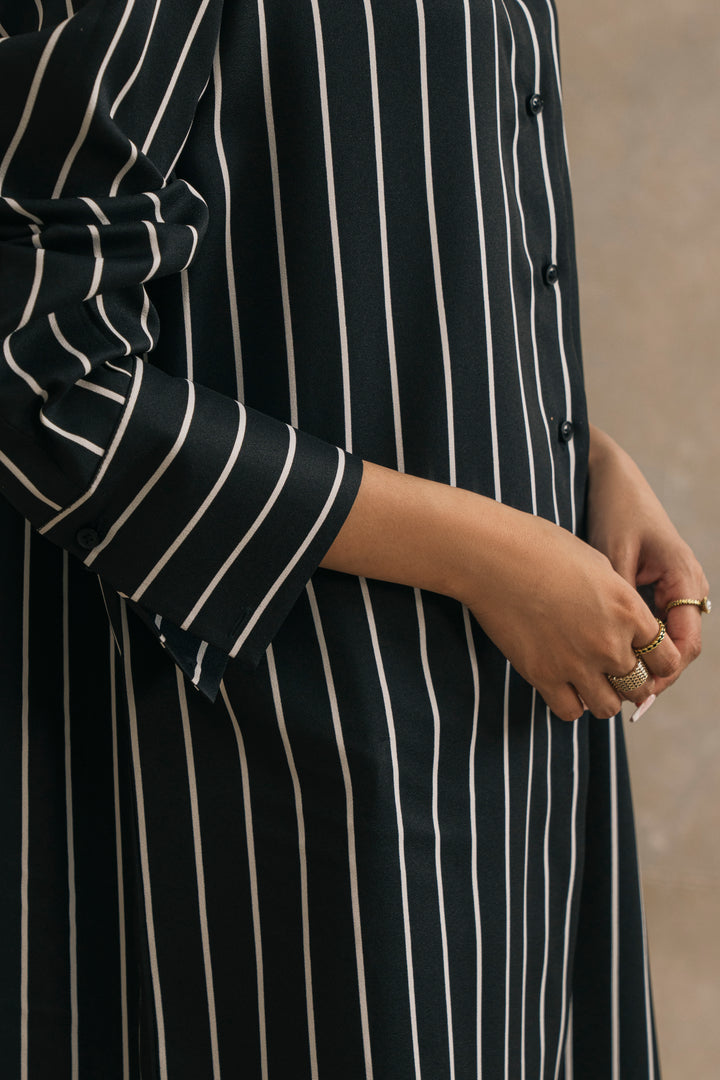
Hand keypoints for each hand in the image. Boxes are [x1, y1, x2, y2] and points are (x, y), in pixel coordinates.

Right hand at [459, 502, 677, 721]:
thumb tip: (626, 622)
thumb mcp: (597, 565)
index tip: (640, 655)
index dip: (657, 660)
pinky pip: (569, 711)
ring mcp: (576, 663)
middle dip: (629, 681)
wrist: (493, 557)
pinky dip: (569, 702)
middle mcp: (609, 643)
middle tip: (611, 669)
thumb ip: (619, 601)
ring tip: (587, 679)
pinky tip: (561, 683)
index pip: (667, 659)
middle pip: (640, 686)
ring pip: (609, 708)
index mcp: (629, 610)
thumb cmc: (542, 549)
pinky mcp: (542, 675)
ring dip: (602, 696)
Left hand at [586, 424, 708, 699]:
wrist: (612, 479)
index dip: (664, 673)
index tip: (636, 693)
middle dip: (654, 678)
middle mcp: (687, 588)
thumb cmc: (615, 511)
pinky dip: (637, 647)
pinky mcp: (657, 590)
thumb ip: (620, 601)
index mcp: (685, 579)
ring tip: (614, 690)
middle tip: (622, 702)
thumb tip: (617, 651)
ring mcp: (675, 590)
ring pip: (668, 643)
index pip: (686, 643)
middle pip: (680, 650)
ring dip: (645, 666)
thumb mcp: (614, 556)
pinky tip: (610, 662)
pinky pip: (655, 628)